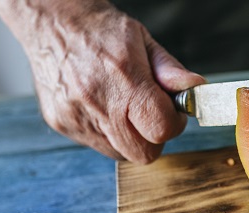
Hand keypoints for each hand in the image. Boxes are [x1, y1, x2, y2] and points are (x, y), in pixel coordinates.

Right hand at [0, 0, 205, 162]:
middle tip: (150, 115)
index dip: (174, 125)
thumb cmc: (101, 31)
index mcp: (124, 79)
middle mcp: (97, 102)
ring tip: (123, 106)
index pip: (161, 129)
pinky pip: (98, 145)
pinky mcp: (62, 124)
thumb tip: (196, 89)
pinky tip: (103, 106)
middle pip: (142, 153)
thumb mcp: (144, 41)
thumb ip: (171, 71)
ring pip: (120, 153)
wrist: (52, 23)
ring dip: (130, 137)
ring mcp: (77, 117)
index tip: (173, 112)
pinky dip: (108, 133)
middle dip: (154, 138)